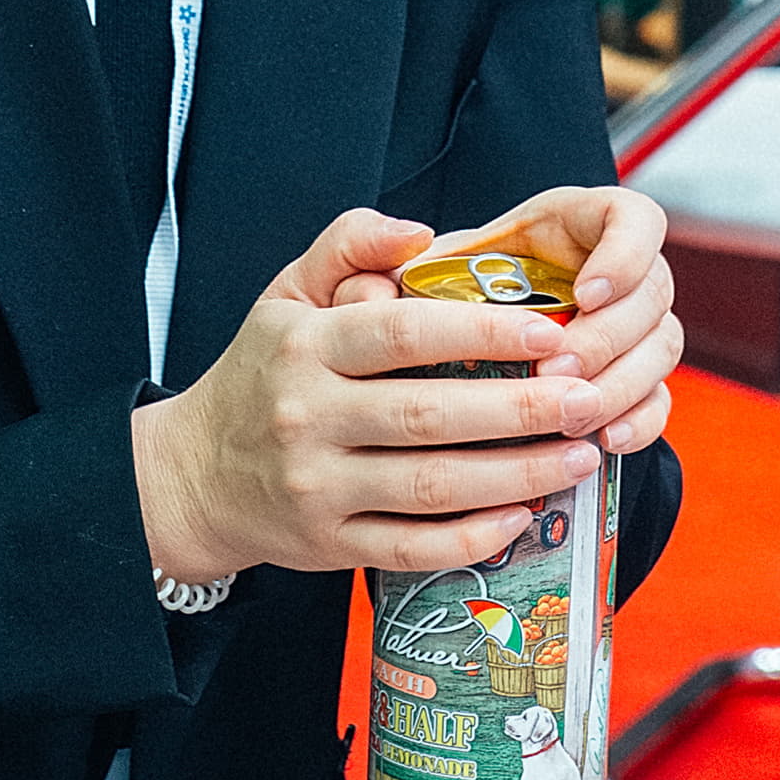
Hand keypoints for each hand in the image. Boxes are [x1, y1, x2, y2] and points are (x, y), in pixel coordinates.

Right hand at [129, 192, 681, 582]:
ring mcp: (318, 488)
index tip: (548, 331)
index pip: (400, 334)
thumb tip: (420, 232)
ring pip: (430, 486)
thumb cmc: (259, 373)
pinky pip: (412, 547)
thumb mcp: (284, 294)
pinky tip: (522, 516)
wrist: (193, 476)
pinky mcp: (329, 546)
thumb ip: (348, 245)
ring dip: (515, 474)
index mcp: (303, 346)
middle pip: (428, 415)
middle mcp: (308, 417)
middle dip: (520, 409)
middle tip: (586, 398)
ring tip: (579, 455)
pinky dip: (471, 538)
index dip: (479, 332)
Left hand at [366, 187, 680, 461]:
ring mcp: (627, 329)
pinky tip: (607, 441)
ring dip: (623, 382)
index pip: (632, 217)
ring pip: (662, 346)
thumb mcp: (381, 271)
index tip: (584, 292)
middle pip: (653, 291)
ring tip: (573, 413)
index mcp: (568, 225)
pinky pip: (658, 400)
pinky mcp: (628, 383)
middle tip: (559, 369)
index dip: (624, 253)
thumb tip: (405, 243)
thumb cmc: (411, 305)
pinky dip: (641, 421)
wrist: (420, 366)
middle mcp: (610, 271)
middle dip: (610, 334)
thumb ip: (371, 248)